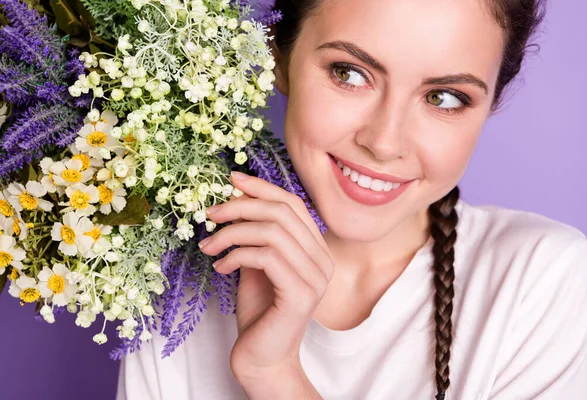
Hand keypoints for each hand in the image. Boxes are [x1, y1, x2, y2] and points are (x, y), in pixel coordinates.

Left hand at [199, 171, 333, 384]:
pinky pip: (266, 257)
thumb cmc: (258, 311)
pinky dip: (237, 255)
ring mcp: (315, 278)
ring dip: (233, 233)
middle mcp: (322, 260)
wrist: (262, 358)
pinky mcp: (300, 294)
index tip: (232, 179)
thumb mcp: (256, 265)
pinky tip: (221, 267)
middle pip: (282, 212)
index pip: (293, 204)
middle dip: (241, 206)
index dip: (262, 187)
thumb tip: (235, 199)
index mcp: (315, 249)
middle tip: (211, 214)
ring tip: (209, 246)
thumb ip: (255, 236)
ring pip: (273, 232)